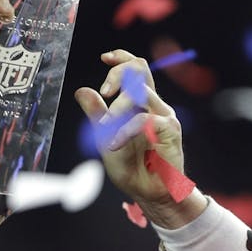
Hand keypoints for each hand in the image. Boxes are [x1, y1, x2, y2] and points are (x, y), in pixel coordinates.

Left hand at [73, 50, 197, 222]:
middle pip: (140, 69)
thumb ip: (96, 114)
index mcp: (141, 104)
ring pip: (139, 93)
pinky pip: (143, 119)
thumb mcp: (105, 137)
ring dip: (117, 108)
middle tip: (104, 94)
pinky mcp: (170, 130)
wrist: (148, 193)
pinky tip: (114, 143)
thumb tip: (82, 90)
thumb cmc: (131, 167)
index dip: (122, 57)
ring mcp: (164, 116)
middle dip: (118, 74)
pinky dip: (124, 130)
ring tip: (106, 129)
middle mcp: (155, 105)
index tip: (105, 57)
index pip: (137, 69)